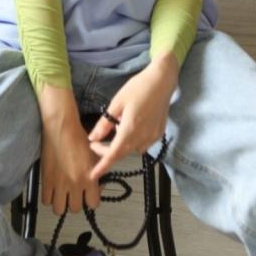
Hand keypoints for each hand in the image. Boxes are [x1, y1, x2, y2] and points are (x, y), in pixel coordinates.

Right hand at [40, 110, 101, 215]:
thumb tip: (98, 184)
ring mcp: (60, 184)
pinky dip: (49, 197)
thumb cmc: (78, 137)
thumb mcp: (95, 155)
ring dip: (60, 202)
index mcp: (90, 178)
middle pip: (75, 209)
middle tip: (73, 192)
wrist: (61, 127)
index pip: (93, 204)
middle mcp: (76, 184)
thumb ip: (98, 171)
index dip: (90, 199)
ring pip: (59, 209)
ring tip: (61, 193)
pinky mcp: (46, 181)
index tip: (87, 193)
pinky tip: (51, 188)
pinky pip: (46, 201)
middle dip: (74, 201)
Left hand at [87, 58, 177, 181]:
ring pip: (132, 150)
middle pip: (122, 153)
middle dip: (108, 152)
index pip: (114, 154)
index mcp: (130, 129)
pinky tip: (130, 128)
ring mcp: (153, 136)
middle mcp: (143, 137)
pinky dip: (133, 142)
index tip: (93, 175)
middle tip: (96, 143)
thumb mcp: (117, 103)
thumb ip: (105, 123)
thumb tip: (93, 138)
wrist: (162, 80)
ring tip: (116, 130)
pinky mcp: (159, 133)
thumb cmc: (138, 87)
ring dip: (121, 147)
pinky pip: (143, 144)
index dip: (103, 165)